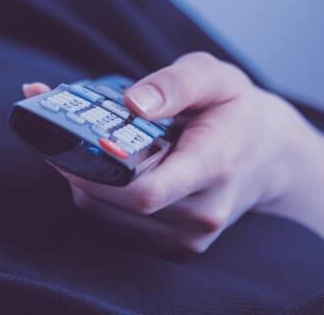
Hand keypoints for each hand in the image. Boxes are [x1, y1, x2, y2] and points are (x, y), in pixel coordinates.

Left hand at [23, 52, 323, 252]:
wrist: (269, 156)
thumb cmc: (234, 110)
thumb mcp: (215, 76)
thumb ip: (175, 82)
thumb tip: (133, 102)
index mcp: (215, 167)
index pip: (148, 192)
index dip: (97, 173)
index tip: (70, 141)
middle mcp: (203, 212)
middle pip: (115, 201)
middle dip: (76, 164)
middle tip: (54, 125)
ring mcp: (188, 236)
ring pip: (104, 212)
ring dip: (79, 176)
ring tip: (76, 138)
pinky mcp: (172, 246)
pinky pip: (112, 220)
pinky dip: (94, 190)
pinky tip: (98, 162)